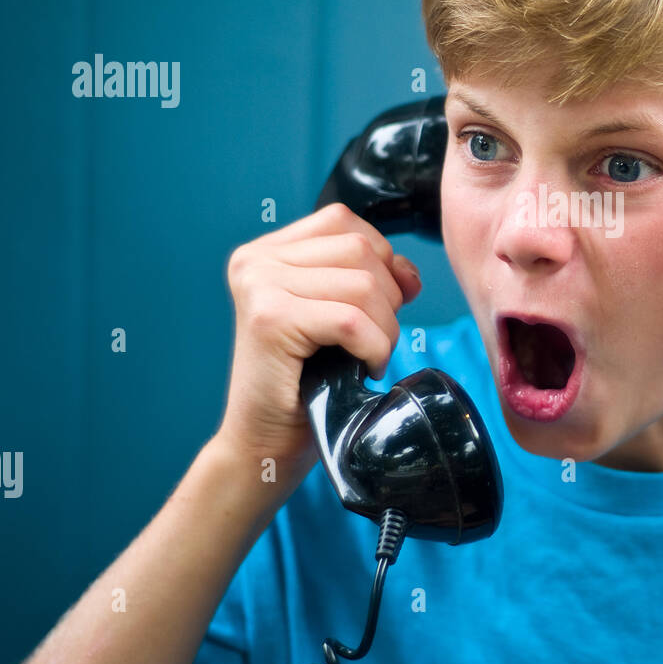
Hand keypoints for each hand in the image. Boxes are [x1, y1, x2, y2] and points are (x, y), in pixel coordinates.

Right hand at [216, 202, 422, 477]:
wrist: (263, 443)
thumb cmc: (303, 385)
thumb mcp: (339, 316)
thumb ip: (369, 279)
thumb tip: (408, 271)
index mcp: (267, 252)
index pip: (343, 220)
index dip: (380, 258)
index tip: (383, 303)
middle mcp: (254, 261)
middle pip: (360, 249)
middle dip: (387, 299)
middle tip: (370, 341)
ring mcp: (258, 286)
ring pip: (363, 285)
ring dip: (383, 329)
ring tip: (364, 356)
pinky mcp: (270, 319)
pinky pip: (353, 320)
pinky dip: (374, 348)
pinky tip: (363, 369)